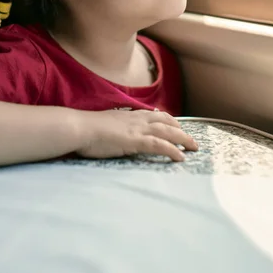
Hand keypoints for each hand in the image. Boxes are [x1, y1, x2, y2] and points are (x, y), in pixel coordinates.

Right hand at [76, 109, 197, 161]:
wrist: (78, 127)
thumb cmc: (84, 129)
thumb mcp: (102, 124)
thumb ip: (112, 127)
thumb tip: (113, 131)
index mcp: (128, 115)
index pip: (153, 114)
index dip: (167, 119)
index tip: (175, 124)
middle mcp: (135, 119)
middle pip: (165, 121)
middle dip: (180, 129)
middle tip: (191, 139)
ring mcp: (136, 129)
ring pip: (167, 132)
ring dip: (183, 139)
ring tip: (194, 148)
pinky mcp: (135, 141)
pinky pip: (159, 145)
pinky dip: (172, 150)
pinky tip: (181, 157)